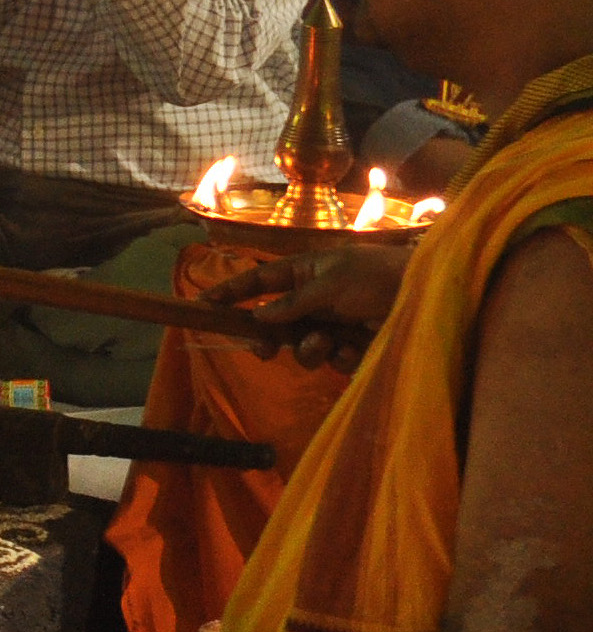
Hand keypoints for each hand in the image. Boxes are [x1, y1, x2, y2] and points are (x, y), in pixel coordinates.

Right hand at [228, 239, 413, 368]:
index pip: (260, 281)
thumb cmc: (377, 276)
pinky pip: (332, 358)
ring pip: (302, 346)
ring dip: (310, 348)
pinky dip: (340, 356)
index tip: (204, 304)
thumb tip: (258, 316)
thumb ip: (292, 303)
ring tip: (328, 342)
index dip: (232, 292)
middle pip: (275, 323)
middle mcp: (316, 298)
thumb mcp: (329, 283)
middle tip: (262, 350)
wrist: (427, 295)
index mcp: (307, 272)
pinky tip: (355, 348)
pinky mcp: (354, 345)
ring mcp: (335, 323)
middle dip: (269, 338)